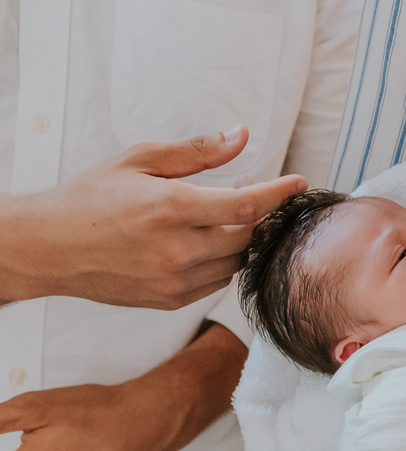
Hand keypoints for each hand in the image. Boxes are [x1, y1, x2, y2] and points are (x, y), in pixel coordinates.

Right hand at [0, 126, 307, 308]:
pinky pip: (217, 282)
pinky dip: (223, 261)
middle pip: (247, 237)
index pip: (245, 206)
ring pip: (236, 263)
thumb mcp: (140, 160)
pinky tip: (210, 241)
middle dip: (258, 214)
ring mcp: (175, 280)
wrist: (49, 248)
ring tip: (227, 214)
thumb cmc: (91, 198)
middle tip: (249, 191)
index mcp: (170, 209)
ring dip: (243, 240)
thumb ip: (197, 152)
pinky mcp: (171, 301)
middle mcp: (177, 250)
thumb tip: (242, 136)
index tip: (298, 184)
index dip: (278, 195)